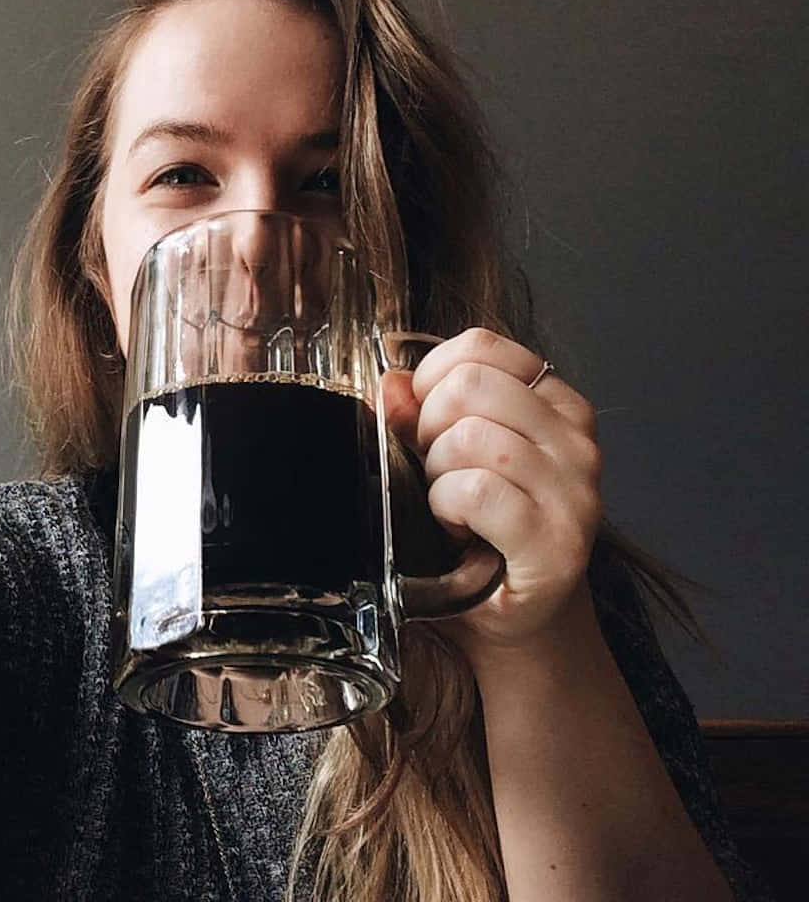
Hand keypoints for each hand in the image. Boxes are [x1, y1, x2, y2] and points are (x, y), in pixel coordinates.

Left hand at [382, 328, 602, 654]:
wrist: (518, 615)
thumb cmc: (481, 532)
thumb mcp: (447, 460)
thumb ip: (418, 416)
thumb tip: (388, 383)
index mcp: (555, 404)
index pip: (482, 347)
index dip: (431, 377)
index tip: (424, 420)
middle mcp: (574, 438)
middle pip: (470, 384)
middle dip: (428, 425)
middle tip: (435, 468)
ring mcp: (574, 488)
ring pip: (470, 436)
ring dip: (437, 473)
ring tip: (450, 502)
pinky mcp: (558, 538)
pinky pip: (477, 491)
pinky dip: (448, 506)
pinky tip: (458, 526)